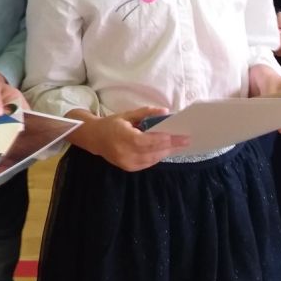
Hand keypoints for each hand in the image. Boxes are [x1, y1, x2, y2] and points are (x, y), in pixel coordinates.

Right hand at [68, 106, 189, 171]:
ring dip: (167, 151)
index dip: (166, 139)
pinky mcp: (129, 168)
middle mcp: (125, 153)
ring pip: (153, 159)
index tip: (181, 136)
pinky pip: (148, 163)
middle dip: (171, 145)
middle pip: (154, 151)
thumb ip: (146, 113)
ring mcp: (127, 163)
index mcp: (124, 137)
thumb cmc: (111, 124)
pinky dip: (158, 156)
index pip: (149, 141)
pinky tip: (166, 149)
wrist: (94, 138)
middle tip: (186, 140)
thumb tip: (165, 112)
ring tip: (180, 144)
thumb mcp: (127, 115)